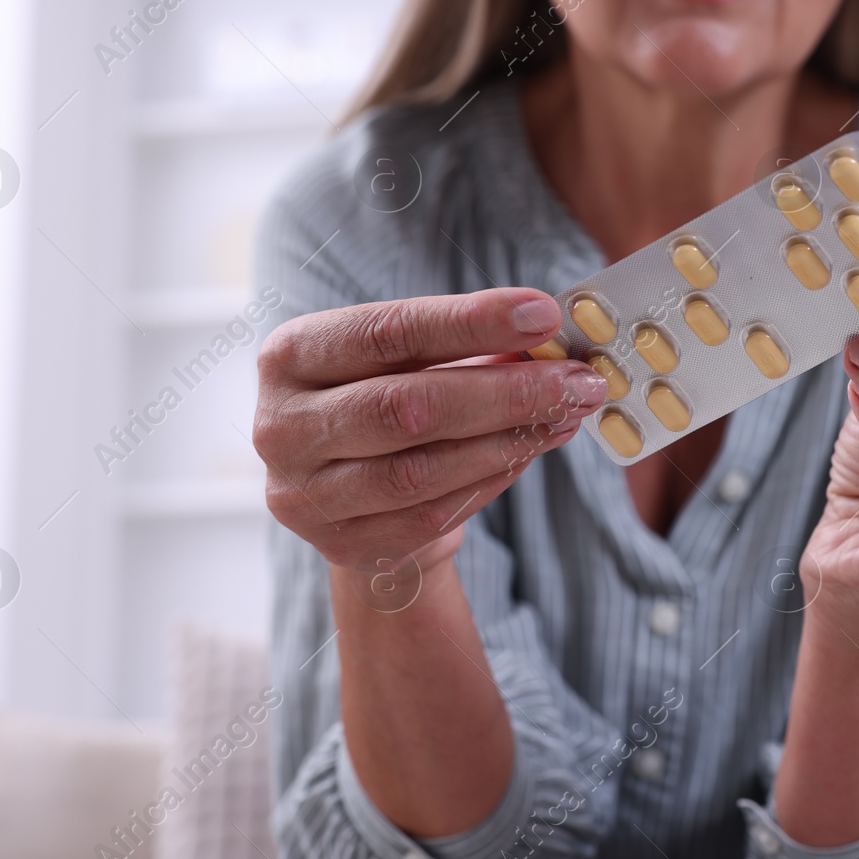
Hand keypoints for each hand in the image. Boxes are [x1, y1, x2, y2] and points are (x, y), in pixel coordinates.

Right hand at [252, 288, 608, 572]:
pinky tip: (530, 451)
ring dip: (507, 440)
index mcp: (291, 356)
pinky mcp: (341, 544)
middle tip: (576, 380)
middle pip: (405, 406)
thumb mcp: (404, 361)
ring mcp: (305, 494)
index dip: (469, 322)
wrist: (349, 496)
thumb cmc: (385, 401)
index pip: (386, 332)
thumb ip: (461, 348)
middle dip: (504, 391)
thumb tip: (547, 338)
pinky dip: (490, 479)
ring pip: (420, 469)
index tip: (543, 314)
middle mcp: (282, 425)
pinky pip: (430, 515)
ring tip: (566, 414)